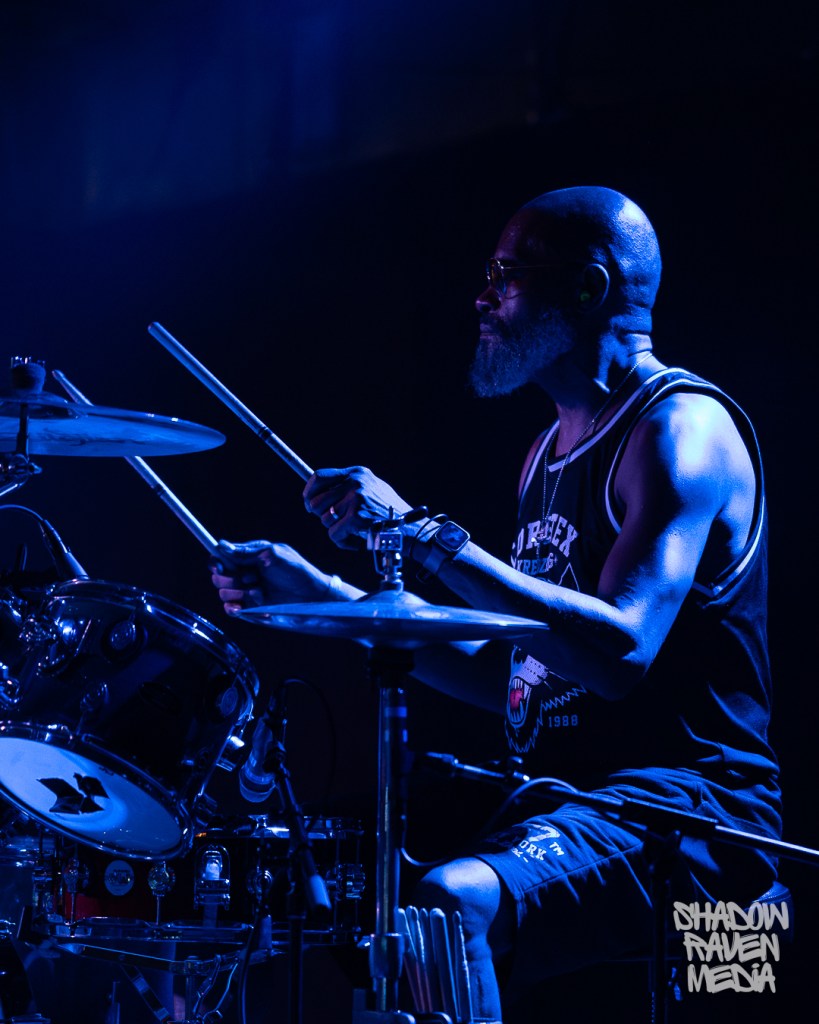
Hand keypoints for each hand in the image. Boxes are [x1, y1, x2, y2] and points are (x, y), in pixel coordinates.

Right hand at [210, 540, 336, 613]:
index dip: (215, 562)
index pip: (220, 558)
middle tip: (251, 577)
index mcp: (248, 558)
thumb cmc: (297, 570)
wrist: (312, 596)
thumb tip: (221, 546)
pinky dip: (235, 607)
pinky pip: (230, 610)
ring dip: (240, 592)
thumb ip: (246, 552)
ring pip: (223, 593)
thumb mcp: (273, 554)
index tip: (220, 566)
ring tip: (260, 591)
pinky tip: (249, 604)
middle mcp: (244, 574)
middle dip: (231, 578)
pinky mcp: (250, 609)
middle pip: (218, 577)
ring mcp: (246, 592)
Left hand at [303, 467, 413, 548]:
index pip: (319, 476)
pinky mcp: (358, 517)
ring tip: (353, 533)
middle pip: (316, 501)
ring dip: (336, 530)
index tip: (308, 503)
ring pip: (324, 520)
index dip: (309, 492)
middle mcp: (355, 482)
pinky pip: (334, 534)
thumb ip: (348, 489)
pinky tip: (357, 542)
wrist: (412, 529)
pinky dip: (343, 542)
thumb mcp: (372, 490)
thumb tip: (319, 494)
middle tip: (334, 523)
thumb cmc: (390, 514)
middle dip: (321, 516)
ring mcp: (356, 498)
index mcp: (357, 473)